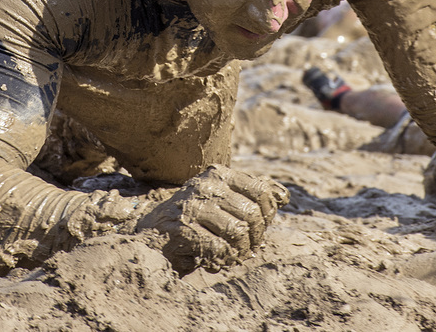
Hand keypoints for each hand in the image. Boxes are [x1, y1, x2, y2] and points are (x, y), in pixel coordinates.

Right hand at [135, 164, 288, 273]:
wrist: (151, 238)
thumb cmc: (193, 221)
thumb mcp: (223, 202)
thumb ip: (252, 196)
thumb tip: (284, 196)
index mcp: (219, 175)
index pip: (261, 191)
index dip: (266, 216)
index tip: (256, 230)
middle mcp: (207, 185)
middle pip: (252, 215)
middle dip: (254, 238)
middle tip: (245, 250)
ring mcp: (193, 205)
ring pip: (238, 231)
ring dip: (239, 251)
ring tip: (230, 256)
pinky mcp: (184, 228)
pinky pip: (220, 248)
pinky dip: (222, 259)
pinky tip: (215, 260)